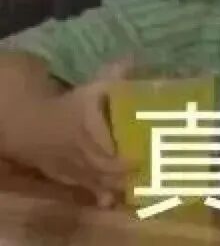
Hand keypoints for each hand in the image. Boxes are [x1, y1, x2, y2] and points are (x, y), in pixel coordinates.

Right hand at [11, 59, 133, 207]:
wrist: (34, 123)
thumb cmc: (69, 104)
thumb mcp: (93, 88)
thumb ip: (115, 74)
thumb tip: (134, 58)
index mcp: (89, 127)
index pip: (108, 143)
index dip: (126, 152)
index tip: (144, 155)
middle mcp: (83, 149)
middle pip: (106, 165)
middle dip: (125, 171)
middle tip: (146, 171)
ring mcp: (74, 165)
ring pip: (97, 178)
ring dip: (115, 184)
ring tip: (134, 188)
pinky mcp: (67, 175)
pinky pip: (83, 186)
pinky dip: (97, 192)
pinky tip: (109, 201)